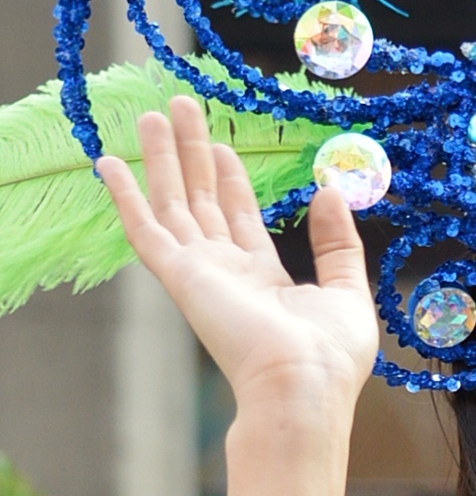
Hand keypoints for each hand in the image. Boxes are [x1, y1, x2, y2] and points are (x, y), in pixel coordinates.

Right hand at [97, 96, 378, 416]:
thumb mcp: (347, 288)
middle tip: (181, 108)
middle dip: (191, 154)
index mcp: (262, 278)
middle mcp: (224, 271)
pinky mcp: (180, 274)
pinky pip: (144, 228)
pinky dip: (124, 195)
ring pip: (171, 202)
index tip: (221, 144)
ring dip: (161, 159)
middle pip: (201, 200)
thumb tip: (329, 192)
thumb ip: (337, 241)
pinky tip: (109, 163)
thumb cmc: (329, 355)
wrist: (302, 387)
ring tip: (153, 114)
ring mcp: (198, 272)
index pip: (239, 217)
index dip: (229, 178)